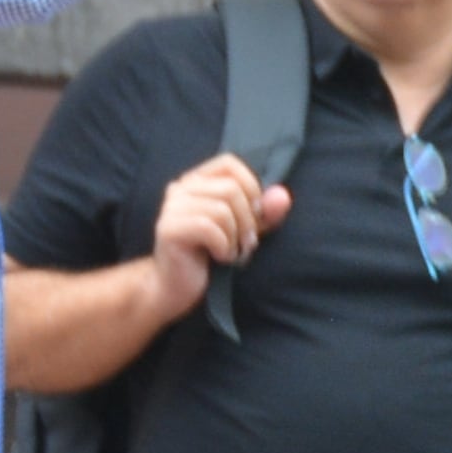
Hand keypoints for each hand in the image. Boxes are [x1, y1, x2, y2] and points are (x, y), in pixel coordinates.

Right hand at [147, 153, 287, 317]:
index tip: (254, 215)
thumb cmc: (210, 257)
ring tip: (232, 253)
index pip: (229, 163)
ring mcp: (171, 207)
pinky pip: (209, 228)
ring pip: (222, 210)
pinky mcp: (169, 228)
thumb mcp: (244, 231)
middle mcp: (179, 188)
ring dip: (236, 237)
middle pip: (231, 189)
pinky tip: (220, 258)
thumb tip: (282, 197)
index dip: (250, 186)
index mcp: (196, 181)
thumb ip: (264, 213)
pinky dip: (223, 247)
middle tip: (247, 244)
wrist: (176, 289)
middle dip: (248, 220)